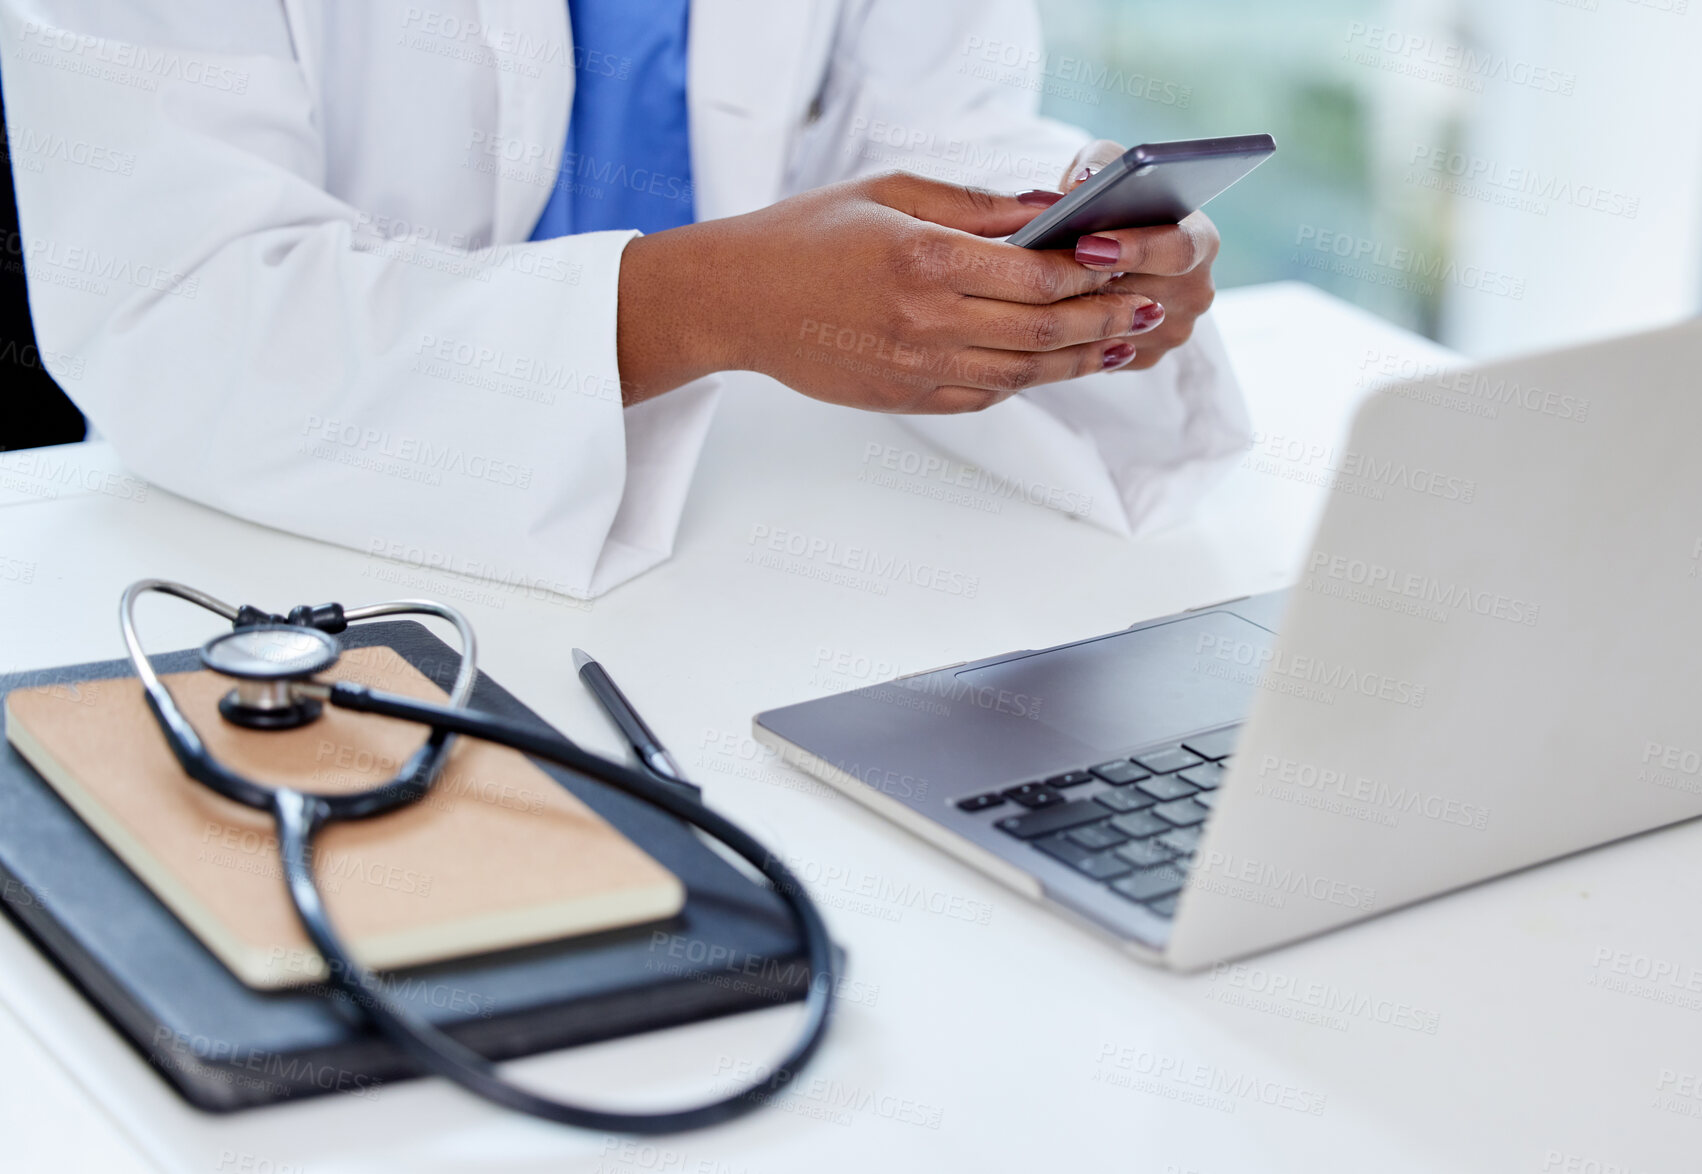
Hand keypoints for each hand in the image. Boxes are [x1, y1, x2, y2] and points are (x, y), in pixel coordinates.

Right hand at [616, 172, 1162, 411]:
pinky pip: (985, 395)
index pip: (1039, 274)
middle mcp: (927, 321)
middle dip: (1105, 319)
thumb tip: (1050, 211)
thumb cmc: (809, 235)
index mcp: (926, 259)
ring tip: (1118, 342)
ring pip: (1024, 373)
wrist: (740, 300)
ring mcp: (917, 367)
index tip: (1126, 258)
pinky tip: (1050, 364)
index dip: (1093, 270)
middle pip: (1045, 331)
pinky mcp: (906, 396)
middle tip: (1145, 309)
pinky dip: (1026, 381)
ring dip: (1079, 360)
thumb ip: (977, 206)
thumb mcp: (891, 192)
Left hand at [1052, 138, 1220, 370]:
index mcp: (1199, 240)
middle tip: (1047, 277)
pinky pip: (1107, 354)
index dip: (1135, 247)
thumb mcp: (1105, 168)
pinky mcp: (1147, 357)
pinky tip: (1043, 319)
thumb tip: (1083, 182)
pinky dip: (1076, 338)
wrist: (1109, 243)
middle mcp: (1196, 289)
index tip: (1088, 244)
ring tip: (1033, 294)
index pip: (1178, 247)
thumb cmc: (1106, 199)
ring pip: (1122, 330)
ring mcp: (1174, 329)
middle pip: (1149, 296)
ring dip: (1079, 315)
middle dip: (1096, 287)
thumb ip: (1098, 165)